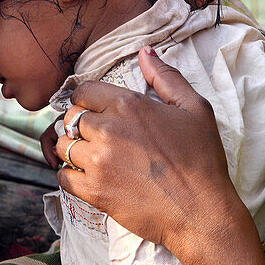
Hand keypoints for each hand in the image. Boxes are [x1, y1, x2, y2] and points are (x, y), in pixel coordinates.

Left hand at [53, 48, 242, 261]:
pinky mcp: (93, 191)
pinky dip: (71, 176)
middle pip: (71, 118)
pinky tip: (90, 177)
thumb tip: (145, 52)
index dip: (88, 100)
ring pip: (64, 146)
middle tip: (98, 137)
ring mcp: (97, 161)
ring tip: (93, 157)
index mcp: (128, 105)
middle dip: (80, 125)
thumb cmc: (202, 160)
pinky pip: (63, 177)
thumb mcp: (194, 108)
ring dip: (74, 149)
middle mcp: (107, 129)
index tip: (96, 112)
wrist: (201, 212)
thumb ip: (166, 77)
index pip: (83, 92)